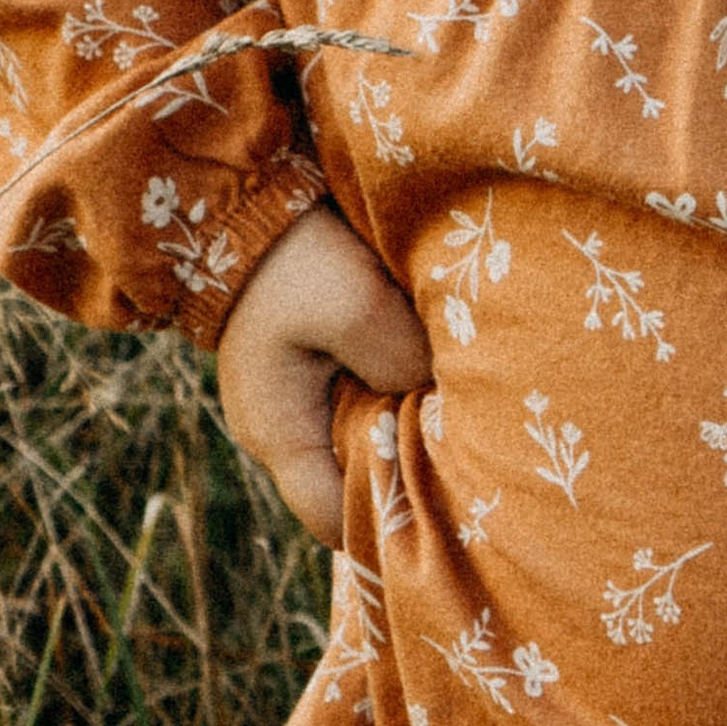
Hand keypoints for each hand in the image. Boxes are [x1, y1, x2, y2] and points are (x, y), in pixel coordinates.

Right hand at [215, 203, 432, 545]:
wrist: (250, 199)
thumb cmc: (296, 259)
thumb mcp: (357, 306)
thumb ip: (401, 361)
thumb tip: (443, 397)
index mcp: (280, 434)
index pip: (337, 520)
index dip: (391, 526)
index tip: (451, 509)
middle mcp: (285, 429)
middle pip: (356, 483)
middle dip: (410, 476)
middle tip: (475, 464)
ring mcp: (298, 397)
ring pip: (366, 439)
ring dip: (409, 427)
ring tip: (465, 418)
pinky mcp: (317, 363)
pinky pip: (367, 398)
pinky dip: (401, 393)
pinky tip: (442, 377)